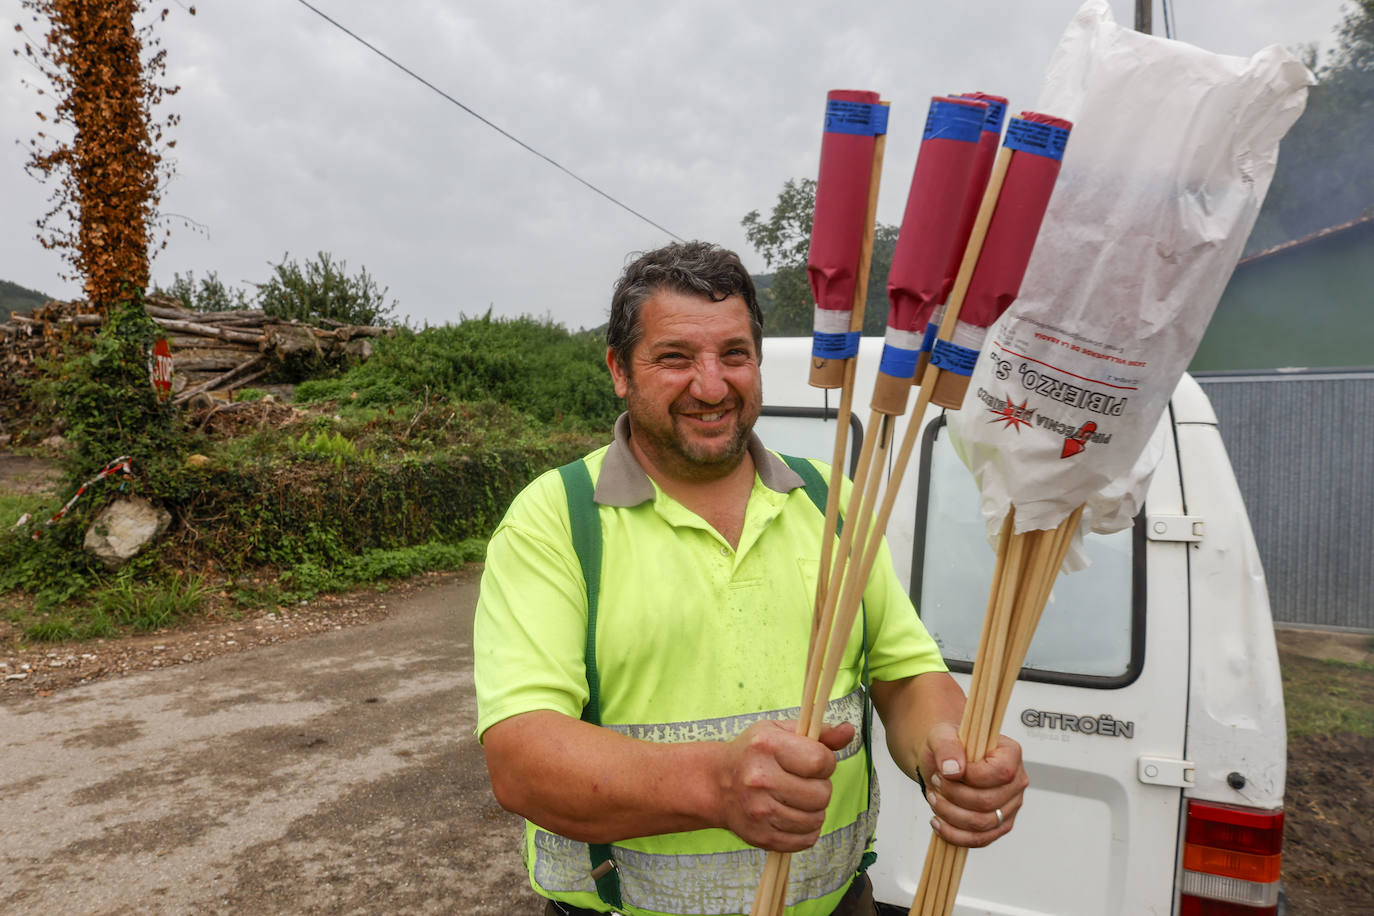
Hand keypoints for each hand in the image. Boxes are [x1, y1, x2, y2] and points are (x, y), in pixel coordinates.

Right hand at [716, 719, 855, 851]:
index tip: (815, 762)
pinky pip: (805, 840)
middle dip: (820, 787)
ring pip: (816, 819)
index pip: (820, 761)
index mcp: (767, 746)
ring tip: (798, 798)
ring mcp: (760, 811)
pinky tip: (794, 815)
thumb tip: (849, 731)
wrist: (717, 784)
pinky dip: (806, 830)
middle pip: (821, 794)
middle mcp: (760, 779)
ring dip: (814, 810)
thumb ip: (819, 732)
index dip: (826, 763)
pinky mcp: (761, 836)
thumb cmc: (753, 753)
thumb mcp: (780, 731)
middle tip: (804, 782)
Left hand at [919, 723, 1027, 847]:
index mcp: (1010, 754)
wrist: (943, 765)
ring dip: (950, 814)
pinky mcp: (999, 826)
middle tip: (935, 783)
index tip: (945, 771)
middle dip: (953, 795)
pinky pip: (980, 839)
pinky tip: (937, 821)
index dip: (970, 776)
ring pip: (982, 824)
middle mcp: (1016, 782)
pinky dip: (954, 834)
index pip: (1000, 772)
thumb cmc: (947, 748)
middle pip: (988, 802)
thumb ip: (947, 746)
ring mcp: (1010, 807)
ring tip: (934, 798)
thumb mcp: (941, 735)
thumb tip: (953, 770)